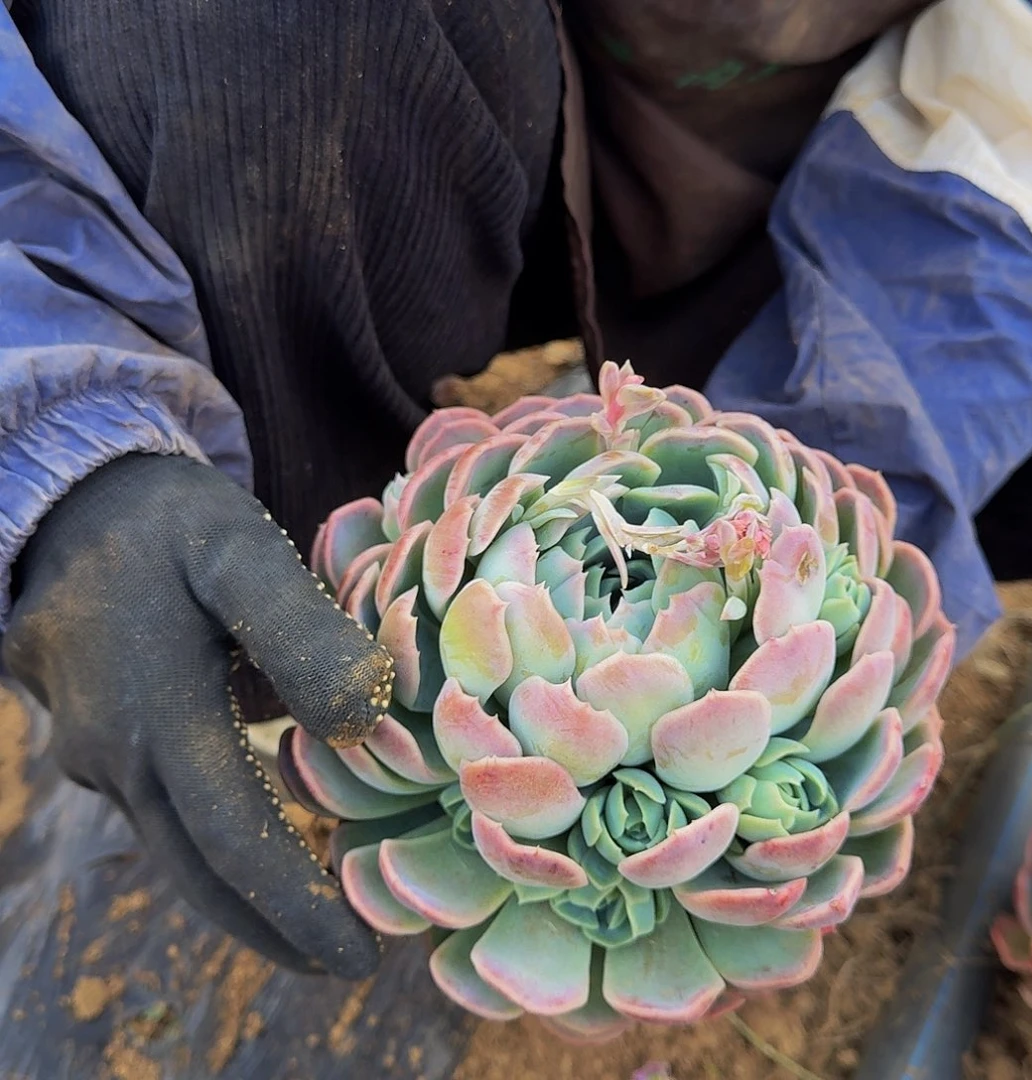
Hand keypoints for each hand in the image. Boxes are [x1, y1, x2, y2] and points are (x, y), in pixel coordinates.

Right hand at [3, 454, 393, 978]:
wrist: (69, 500)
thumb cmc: (164, 524)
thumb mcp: (240, 553)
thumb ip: (301, 633)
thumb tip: (365, 720)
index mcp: (159, 720)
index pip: (238, 845)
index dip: (298, 907)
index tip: (359, 956)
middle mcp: (119, 756)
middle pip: (200, 871)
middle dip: (271, 927)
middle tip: (342, 963)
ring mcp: (100, 752)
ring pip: (176, 847)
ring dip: (240, 892)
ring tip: (308, 919)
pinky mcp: (100, 736)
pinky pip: (162, 807)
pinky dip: (212, 840)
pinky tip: (255, 838)